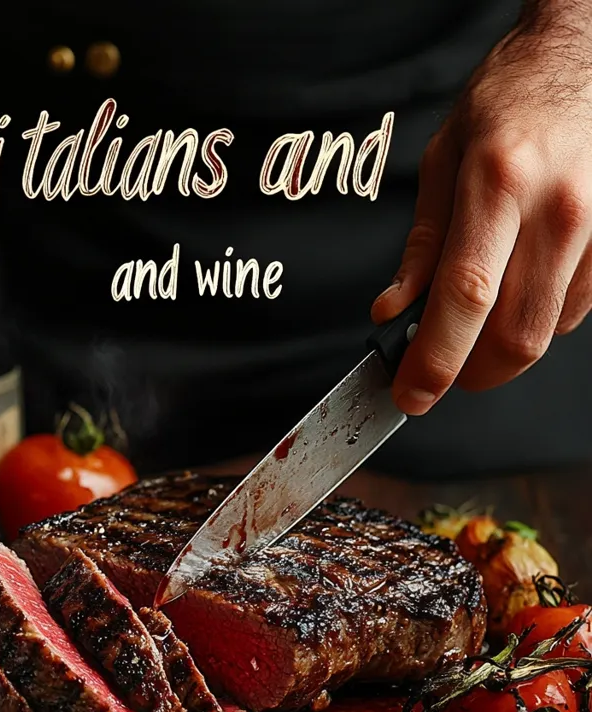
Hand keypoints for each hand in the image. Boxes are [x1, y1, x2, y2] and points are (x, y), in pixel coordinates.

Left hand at [371, 8, 591, 414]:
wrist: (579, 61)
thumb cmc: (507, 104)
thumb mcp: (442, 162)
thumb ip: (421, 246)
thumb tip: (395, 312)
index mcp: (501, 182)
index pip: (467, 295)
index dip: (437, 358)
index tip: (411, 392)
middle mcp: (558, 210)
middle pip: (517, 336)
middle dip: (470, 374)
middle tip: (436, 372)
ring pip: (546, 333)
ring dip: (498, 352)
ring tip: (470, 326)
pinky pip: (572, 313)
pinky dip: (532, 323)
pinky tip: (512, 295)